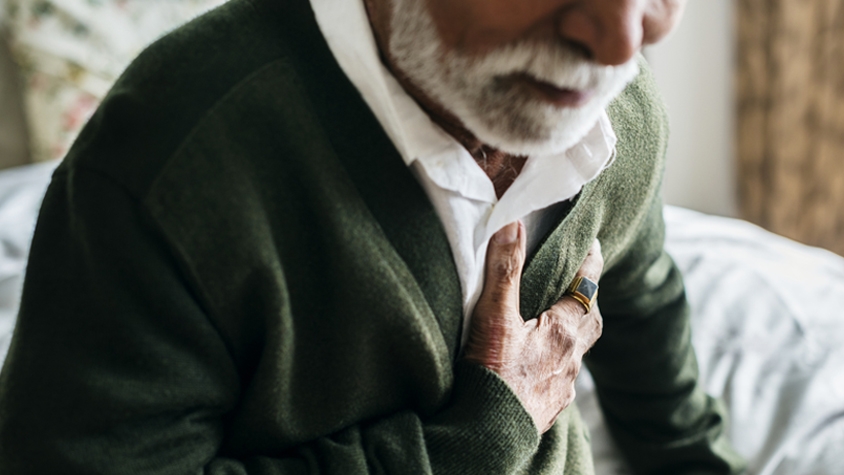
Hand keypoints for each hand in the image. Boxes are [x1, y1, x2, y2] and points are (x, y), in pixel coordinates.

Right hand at [463, 221, 603, 433]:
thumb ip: (504, 270)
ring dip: (569, 332)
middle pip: (589, 320)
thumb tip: (514, 225)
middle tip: (576, 282)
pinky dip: (554, 362)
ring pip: (575, 351)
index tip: (593, 245)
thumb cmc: (493, 377)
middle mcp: (571, 359)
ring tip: (552, 321)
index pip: (587, 287)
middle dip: (585, 298)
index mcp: (564, 331)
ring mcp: (562, 386)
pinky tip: (537, 365)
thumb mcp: (494, 318)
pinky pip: (561, 376)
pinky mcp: (548, 407)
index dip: (590, 264)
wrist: (488, 435)